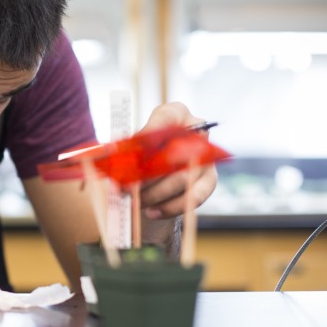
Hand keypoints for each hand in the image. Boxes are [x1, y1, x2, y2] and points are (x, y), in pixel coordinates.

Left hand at [136, 102, 218, 219]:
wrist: (165, 162)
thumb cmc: (148, 147)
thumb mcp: (138, 139)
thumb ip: (132, 146)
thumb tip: (118, 158)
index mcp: (177, 114)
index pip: (166, 117)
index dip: (148, 134)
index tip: (131, 149)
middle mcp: (198, 133)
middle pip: (175, 154)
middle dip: (147, 176)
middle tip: (125, 188)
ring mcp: (207, 157)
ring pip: (183, 179)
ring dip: (155, 194)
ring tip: (135, 202)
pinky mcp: (209, 180)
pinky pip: (192, 198)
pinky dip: (169, 208)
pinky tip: (151, 212)